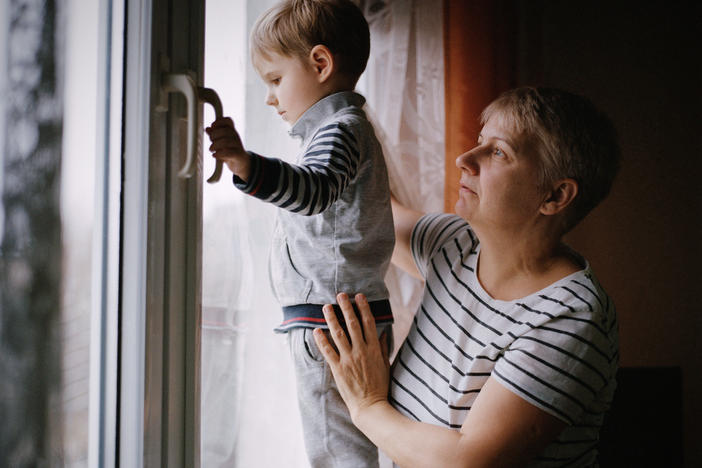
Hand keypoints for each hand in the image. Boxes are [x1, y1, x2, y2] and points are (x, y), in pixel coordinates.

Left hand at [205, 117, 250, 179]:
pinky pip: (229, 152)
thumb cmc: (230, 151)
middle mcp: (236, 137)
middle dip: (214, 135)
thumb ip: (214, 135)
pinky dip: (219, 154)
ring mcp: (238, 145)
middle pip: (225, 131)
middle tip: (211, 140)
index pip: (228, 121)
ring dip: (215, 145)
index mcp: (232, 131)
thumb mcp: (221, 142)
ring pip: (226, 141)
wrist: (241, 163)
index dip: (219, 121)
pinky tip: (215, 155)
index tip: (212, 126)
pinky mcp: (238, 155)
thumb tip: (207, 129)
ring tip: (211, 149)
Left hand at [313, 293, 390, 423]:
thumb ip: (383, 347)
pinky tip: (316, 330)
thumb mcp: (385, 364)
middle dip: (346, 308)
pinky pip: (328, 351)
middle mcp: (361, 351)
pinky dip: (322, 340)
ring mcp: (349, 359)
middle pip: (353, 324)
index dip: (363, 308)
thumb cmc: (379, 386)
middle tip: (340, 295)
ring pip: (339, 334)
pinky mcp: (338, 369)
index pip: (368, 323)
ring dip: (332, 319)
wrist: (370, 406)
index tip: (359, 296)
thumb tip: (384, 332)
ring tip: (326, 307)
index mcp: (374, 349)